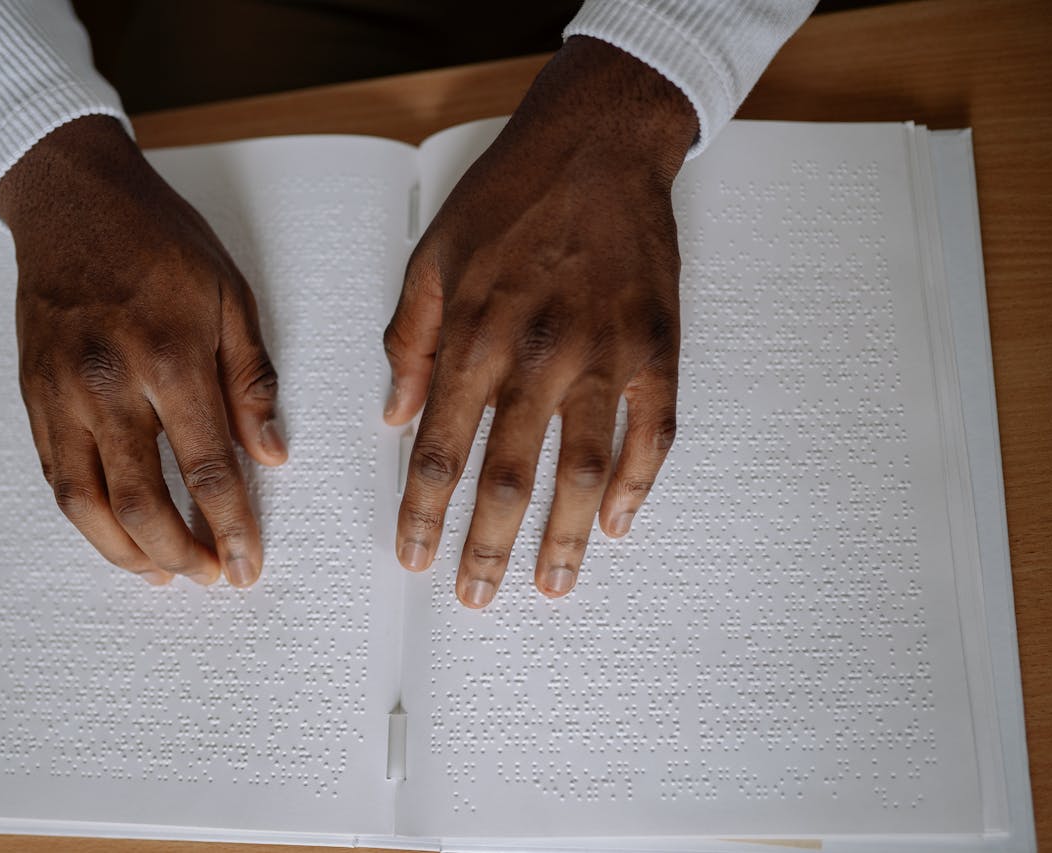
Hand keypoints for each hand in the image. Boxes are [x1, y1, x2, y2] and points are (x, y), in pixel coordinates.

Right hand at [0, 116, 285, 587]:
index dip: (231, 528)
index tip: (247, 564)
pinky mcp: (32, 396)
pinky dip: (86, 518)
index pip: (208, 469)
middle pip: (142, 502)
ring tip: (163, 573)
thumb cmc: (158, 242)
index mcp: (171, 359)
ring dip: (125, 553)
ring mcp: (60, 394)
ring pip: (86, 504)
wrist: (70, 200)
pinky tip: (115, 534)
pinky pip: (55, 476)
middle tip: (211, 578)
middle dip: (180, 555)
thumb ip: (251, 381)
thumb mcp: (229, 297)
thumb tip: (272, 454)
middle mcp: (108, 385)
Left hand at [383, 37, 697, 607]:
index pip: (438, 450)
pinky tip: (623, 524)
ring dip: (567, 539)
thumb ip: (409, 342)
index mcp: (474, 336)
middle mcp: (537, 355)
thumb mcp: (432, 256)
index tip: (413, 556)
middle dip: (485, 548)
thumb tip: (394, 417)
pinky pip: (653, 433)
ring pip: (584, 472)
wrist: (599, 142)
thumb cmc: (509, 196)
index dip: (422, 513)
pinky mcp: (657, 347)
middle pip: (507, 478)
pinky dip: (641, 485)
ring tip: (553, 586)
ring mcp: (605, 355)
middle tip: (474, 598)